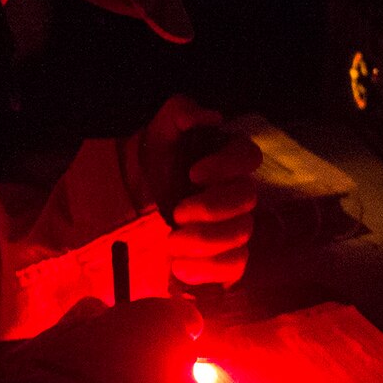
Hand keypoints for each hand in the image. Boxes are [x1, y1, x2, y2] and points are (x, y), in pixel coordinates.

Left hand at [134, 97, 262, 287]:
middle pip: (246, 199)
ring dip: (204, 241)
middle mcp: (237, 193)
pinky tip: (179, 267)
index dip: (227, 165)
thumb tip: (211, 117)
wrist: (134, 204)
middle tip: (175, 213)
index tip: (194, 173)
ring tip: (171, 242)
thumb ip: (181, 111)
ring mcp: (235, 227)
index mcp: (226, 159)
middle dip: (210, 208)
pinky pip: (235, 268)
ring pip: (241, 236)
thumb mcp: (159, 131)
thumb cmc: (153, 164)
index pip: (248, 155)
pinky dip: (208, 271)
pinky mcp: (227, 259)